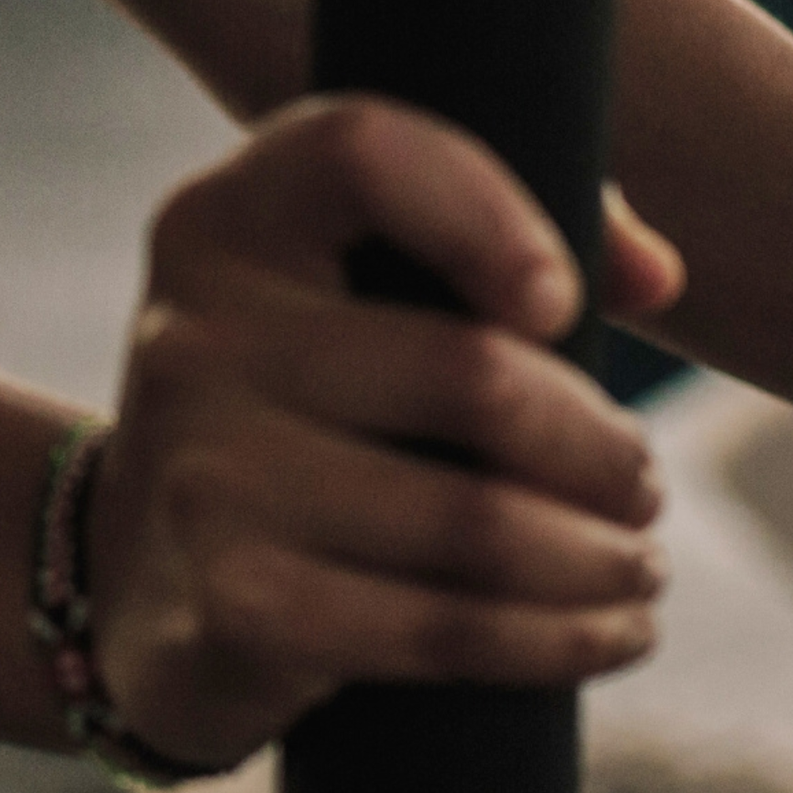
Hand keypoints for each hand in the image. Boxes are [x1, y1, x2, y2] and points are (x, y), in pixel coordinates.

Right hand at [82, 97, 682, 769]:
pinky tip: (611, 632)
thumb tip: (657, 278)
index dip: (488, 211)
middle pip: (466, 372)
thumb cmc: (302, 412)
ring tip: (638, 564)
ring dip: (597, 557)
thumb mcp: (354, 296)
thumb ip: (498, 240)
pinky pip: (441, 629)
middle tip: (643, 485)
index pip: (364, 153)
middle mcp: (195, 332)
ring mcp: (203, 474)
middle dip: (599, 445)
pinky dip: (554, 639)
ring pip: (474, 522)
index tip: (564, 304)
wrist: (136, 580)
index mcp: (229, 221)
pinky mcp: (234, 604)